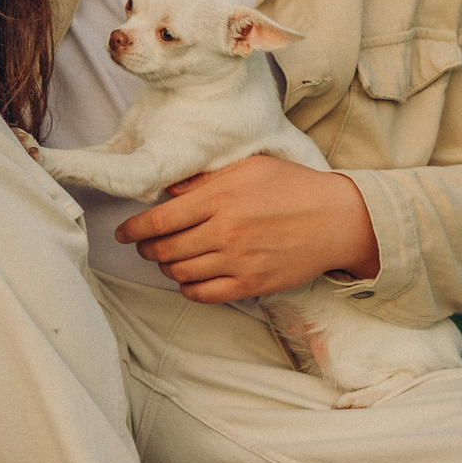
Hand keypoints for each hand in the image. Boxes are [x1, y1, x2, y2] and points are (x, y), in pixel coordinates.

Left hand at [115, 155, 380, 303]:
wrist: (339, 219)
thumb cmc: (293, 187)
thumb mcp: (247, 167)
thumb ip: (204, 180)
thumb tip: (169, 191)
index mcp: (219, 199)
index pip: (158, 220)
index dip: (133, 229)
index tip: (123, 233)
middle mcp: (224, 232)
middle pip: (163, 249)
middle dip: (146, 249)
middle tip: (144, 245)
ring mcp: (238, 262)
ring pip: (179, 273)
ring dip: (166, 267)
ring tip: (169, 258)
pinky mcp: (251, 285)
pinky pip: (203, 295)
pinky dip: (188, 288)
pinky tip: (190, 277)